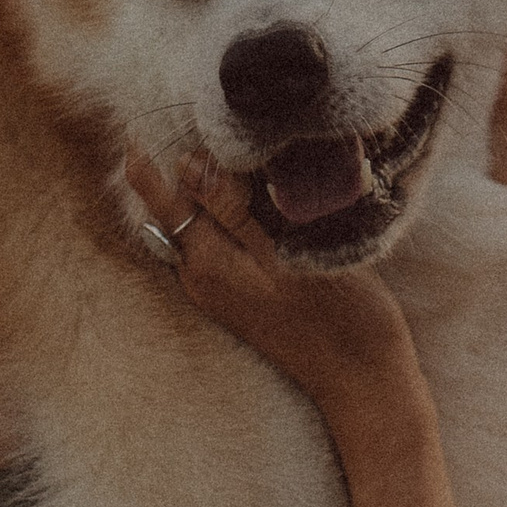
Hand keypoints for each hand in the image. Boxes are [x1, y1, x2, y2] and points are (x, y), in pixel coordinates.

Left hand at [125, 146, 417, 434]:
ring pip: (198, 223)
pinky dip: (230, 212)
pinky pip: (220, 241)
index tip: (143, 124)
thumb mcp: (288, 254)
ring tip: (241, 152)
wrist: (364, 381)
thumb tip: (190, 166)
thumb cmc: (339, 317)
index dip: (149, 163)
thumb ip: (235, 212)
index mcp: (208, 266)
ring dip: (212, 189)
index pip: (161, 202)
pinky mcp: (243, 293)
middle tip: (209, 124)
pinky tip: (261, 194)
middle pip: (176, 209)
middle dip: (186, 169)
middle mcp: (203, 278)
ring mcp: (221, 288)